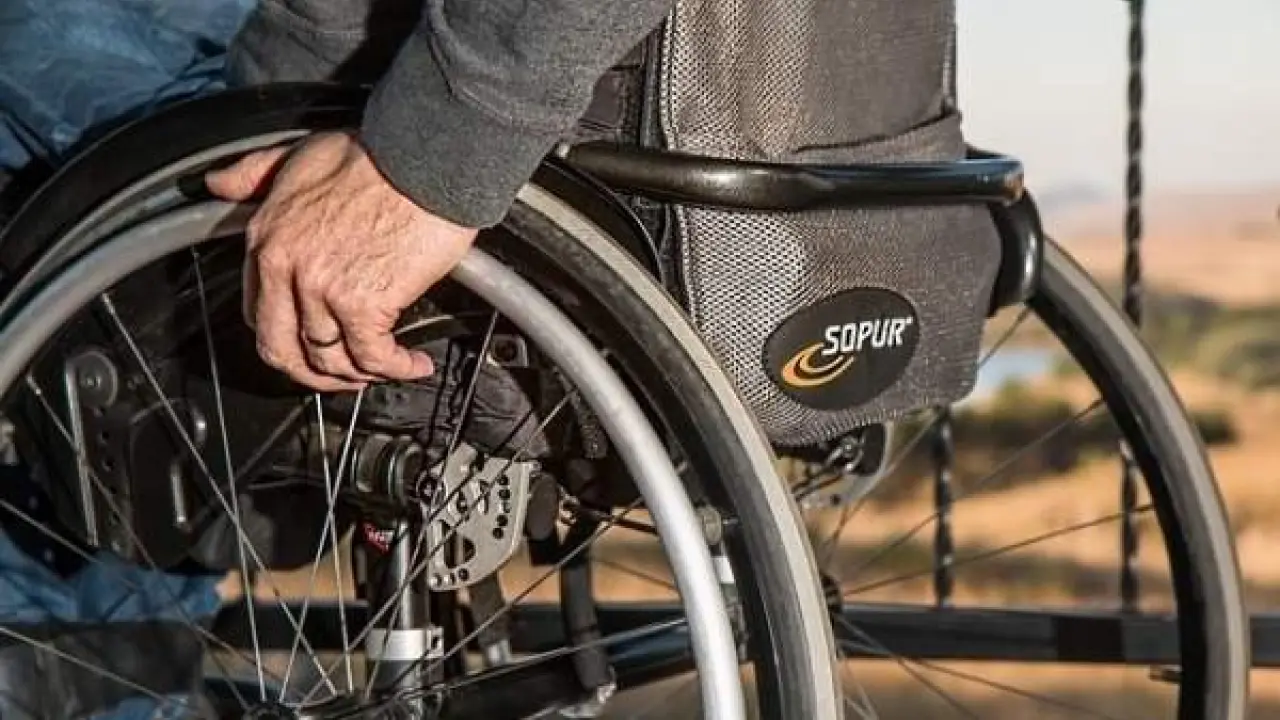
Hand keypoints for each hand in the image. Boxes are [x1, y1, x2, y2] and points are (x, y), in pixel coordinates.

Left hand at [205, 132, 477, 391]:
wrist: (426, 158)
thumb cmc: (377, 155)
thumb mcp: (300, 153)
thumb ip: (256, 172)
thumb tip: (219, 183)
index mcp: (267, 236)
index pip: (258, 313)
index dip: (287, 338)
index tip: (312, 342)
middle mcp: (287, 267)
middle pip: (283, 350)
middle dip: (314, 375)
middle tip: (344, 375)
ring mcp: (323, 289)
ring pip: (330, 360)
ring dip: (361, 375)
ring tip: (387, 368)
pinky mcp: (364, 303)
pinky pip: (373, 357)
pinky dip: (396, 368)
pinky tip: (414, 363)